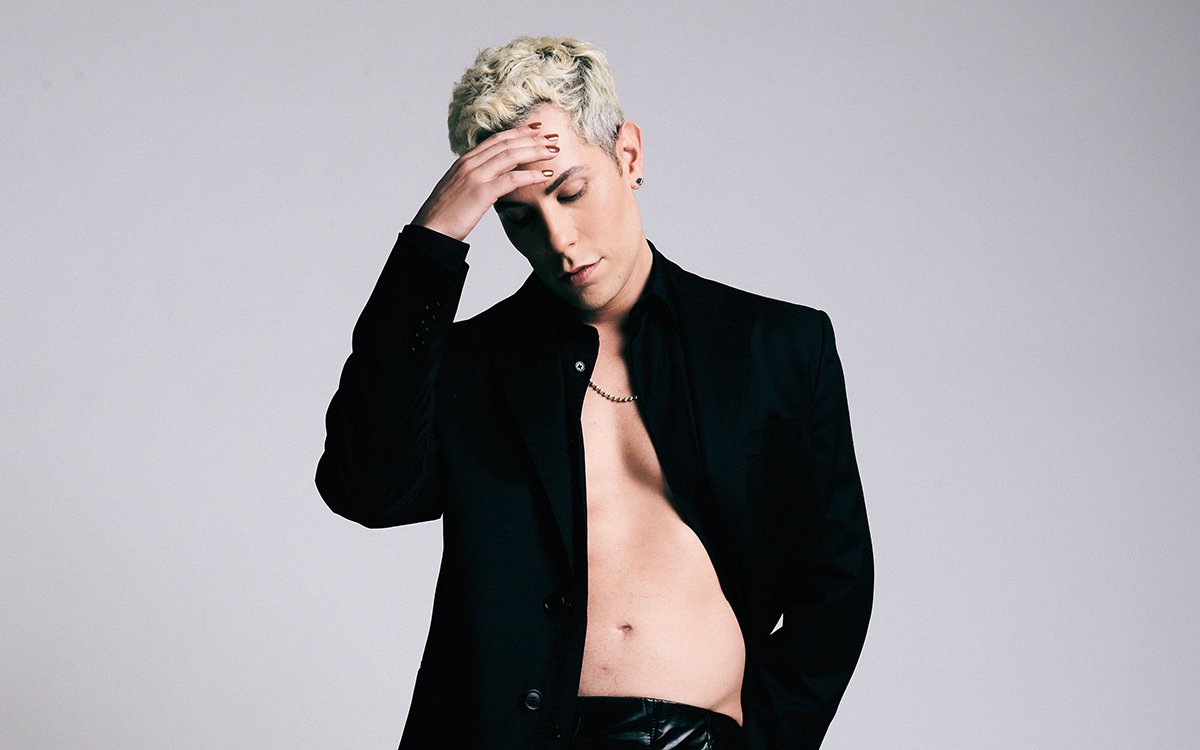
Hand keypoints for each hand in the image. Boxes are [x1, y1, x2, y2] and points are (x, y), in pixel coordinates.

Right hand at [412, 122, 558, 240]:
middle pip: (507, 143)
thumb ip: (477, 179)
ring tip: (554, 151)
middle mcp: (470, 164)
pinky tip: (546, 174)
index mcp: (465, 161)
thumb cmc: (445, 215)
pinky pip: (512, 179)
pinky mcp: (482, 192)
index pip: (496, 139)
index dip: (519, 132)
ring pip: (511, 156)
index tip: (536, 129)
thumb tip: (496, 178)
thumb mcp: (460, 190)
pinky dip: (531, 174)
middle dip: (533, 138)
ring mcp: (475, 176)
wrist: (431, 231)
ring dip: (536, 151)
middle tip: (553, 137)